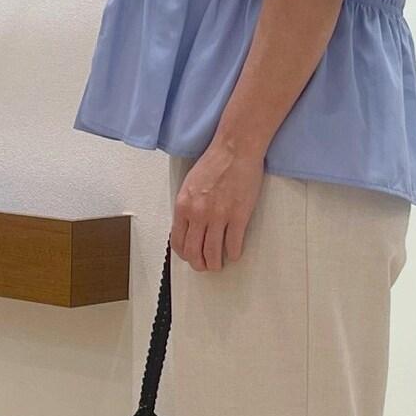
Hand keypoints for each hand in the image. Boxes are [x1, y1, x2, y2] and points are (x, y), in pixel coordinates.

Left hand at [172, 140, 263, 271]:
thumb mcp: (190, 184)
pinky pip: (233, 244)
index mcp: (184, 206)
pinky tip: (234, 253)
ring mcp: (219, 216)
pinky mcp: (238, 216)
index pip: (178, 241)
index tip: (190, 256)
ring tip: (219, 264)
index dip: (184, 254)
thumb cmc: (215, 162)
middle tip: (205, 265)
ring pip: (213, 253)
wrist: (235, 149)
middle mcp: (198, 214)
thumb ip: (188, 206)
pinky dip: (233, 253)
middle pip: (194, 252)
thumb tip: (189, 226)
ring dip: (215, 263)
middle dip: (199, 264)